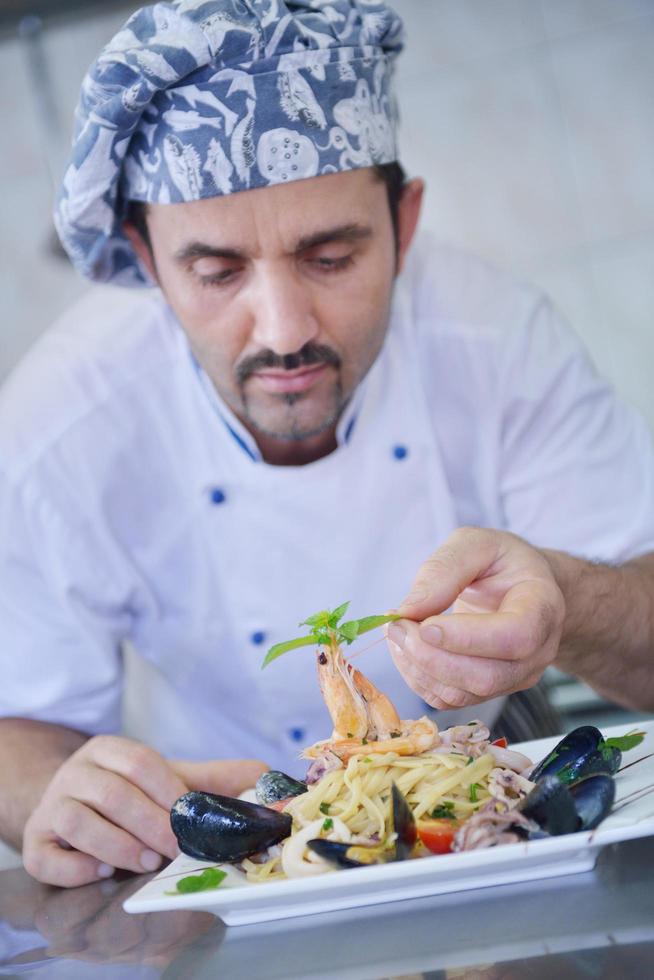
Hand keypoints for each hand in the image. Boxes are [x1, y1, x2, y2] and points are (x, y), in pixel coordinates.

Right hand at [22, 734, 266, 887]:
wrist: (68, 803)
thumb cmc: (125, 793)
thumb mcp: (165, 779)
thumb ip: (210, 779)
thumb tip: (265, 774)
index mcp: (110, 750)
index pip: (140, 761)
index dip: (168, 790)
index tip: (190, 816)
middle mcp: (76, 772)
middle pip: (111, 794)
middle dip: (148, 823)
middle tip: (174, 849)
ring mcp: (50, 807)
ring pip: (78, 823)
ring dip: (117, 846)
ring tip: (147, 863)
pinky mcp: (34, 843)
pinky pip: (47, 858)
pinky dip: (77, 868)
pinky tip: (103, 873)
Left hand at [387, 527, 564, 709]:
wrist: (520, 586)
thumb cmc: (500, 562)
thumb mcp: (476, 544)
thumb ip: (445, 568)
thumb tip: (410, 608)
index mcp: (543, 606)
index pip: (516, 636)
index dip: (468, 638)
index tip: (425, 625)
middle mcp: (538, 651)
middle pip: (487, 676)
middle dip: (431, 656)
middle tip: (397, 625)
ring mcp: (515, 677)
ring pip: (463, 693)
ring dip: (418, 667)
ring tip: (397, 631)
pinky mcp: (489, 690)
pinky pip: (449, 699)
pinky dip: (418, 678)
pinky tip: (406, 648)